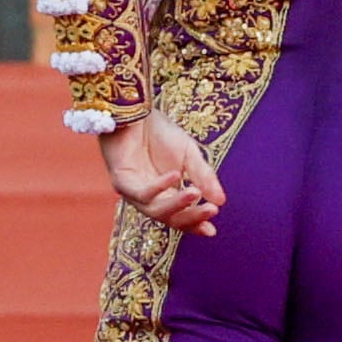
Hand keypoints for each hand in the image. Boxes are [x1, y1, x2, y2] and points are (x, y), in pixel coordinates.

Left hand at [103, 111, 223, 233]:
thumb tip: (221, 201)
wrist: (137, 111)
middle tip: (211, 211)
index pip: (181, 217)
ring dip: (177, 204)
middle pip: (170, 218)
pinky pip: (141, 192)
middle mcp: (149, 198)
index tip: (212, 231)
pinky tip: (175, 175)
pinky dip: (158, 186)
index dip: (195, 224)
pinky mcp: (120, 181)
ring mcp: (133, 192)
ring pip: (155, 210)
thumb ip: (203, 178)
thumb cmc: (160, 133)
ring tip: (195, 193)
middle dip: (191, 217)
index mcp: (166, 195)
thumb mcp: (190, 155)